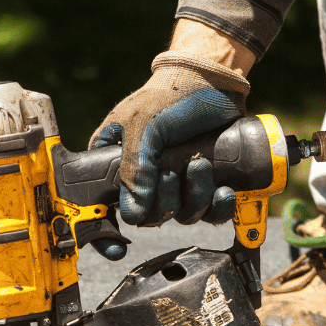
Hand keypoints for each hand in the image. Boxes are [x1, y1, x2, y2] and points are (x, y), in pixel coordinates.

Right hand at [90, 52, 250, 226]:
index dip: (105, 233)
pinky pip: (209, 212)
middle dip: (166, 201)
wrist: (214, 79)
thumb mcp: (144, 126)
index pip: (102, 208)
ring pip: (180, 216)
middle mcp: (143, 178)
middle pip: (149, 217)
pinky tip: (223, 190)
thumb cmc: (170, 94)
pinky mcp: (203, 183)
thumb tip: (134, 212)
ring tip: (201, 164)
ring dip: (195, 197)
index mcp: (115, 164)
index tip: (115, 247)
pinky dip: (218, 207)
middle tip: (173, 172)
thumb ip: (135, 167)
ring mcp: (175, 182)